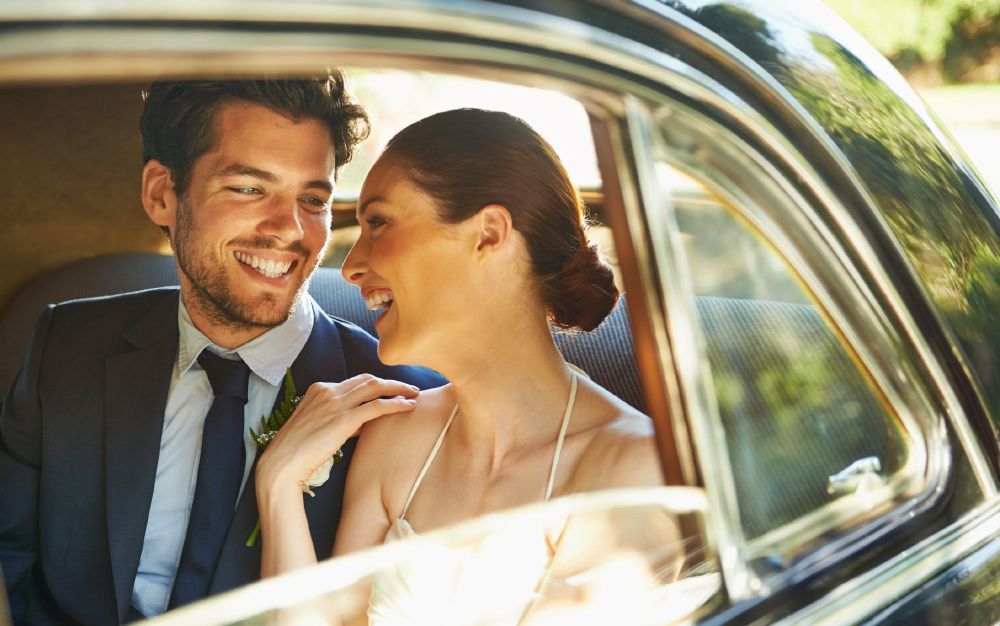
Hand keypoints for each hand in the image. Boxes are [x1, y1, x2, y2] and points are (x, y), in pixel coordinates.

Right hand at [257, 374, 418, 492]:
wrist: (282, 465)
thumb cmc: (297, 452)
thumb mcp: (316, 426)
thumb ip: (338, 419)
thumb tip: (361, 423)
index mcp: (318, 389)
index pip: (354, 382)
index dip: (374, 387)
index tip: (390, 393)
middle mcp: (327, 391)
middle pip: (367, 379)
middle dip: (391, 382)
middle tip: (409, 389)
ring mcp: (336, 403)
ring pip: (375, 387)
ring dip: (398, 389)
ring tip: (414, 394)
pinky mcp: (344, 419)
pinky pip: (377, 406)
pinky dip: (396, 404)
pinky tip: (409, 407)